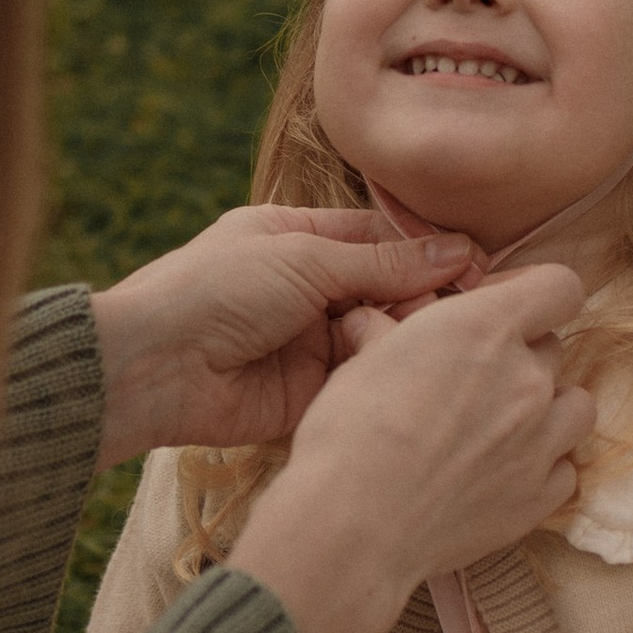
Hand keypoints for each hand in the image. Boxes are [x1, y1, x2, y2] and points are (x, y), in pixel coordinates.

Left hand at [89, 206, 479, 463]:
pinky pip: (362, 380)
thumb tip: (459, 250)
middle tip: (465, 309)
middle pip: (388, 289)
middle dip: (424, 297)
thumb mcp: (304, 259)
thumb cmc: (216, 289)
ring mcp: (310, 342)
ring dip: (407, 336)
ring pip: (380, 335)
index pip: (380, 239)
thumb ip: (382, 262)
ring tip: (434, 340)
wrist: (154, 366)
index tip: (477, 266)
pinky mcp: (310, 394)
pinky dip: (385, 375)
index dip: (428, 252)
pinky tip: (413, 374)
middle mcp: (308, 289)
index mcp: (298, 239)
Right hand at [231, 267, 595, 632]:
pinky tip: (501, 472)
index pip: (559, 287)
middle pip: (554, 348)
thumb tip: (372, 323)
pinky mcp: (538, 498)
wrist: (354, 524)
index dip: (535, 294)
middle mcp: (527, 380)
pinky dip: (542, 466)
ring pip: (576, 406)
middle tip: (474, 378)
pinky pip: (564, 469)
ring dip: (547, 408)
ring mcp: (541, 442)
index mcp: (485, 328)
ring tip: (502, 424)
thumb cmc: (348, 434)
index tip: (502, 310)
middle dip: (520, 356)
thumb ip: (387, 332)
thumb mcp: (361, 360)